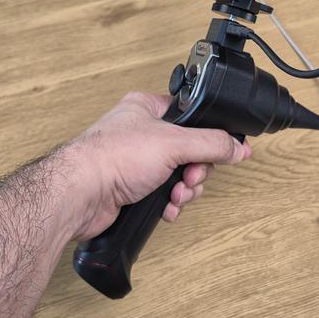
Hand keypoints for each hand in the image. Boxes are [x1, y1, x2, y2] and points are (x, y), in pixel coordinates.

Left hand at [62, 92, 251, 239]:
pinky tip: (166, 209)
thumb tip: (237, 147)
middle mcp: (141, 133)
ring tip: (176, 196)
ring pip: (179, 176)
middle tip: (190, 177)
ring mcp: (136, 163)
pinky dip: (170, 204)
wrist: (81, 195)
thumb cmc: (112, 157)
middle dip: (195, 171)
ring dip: (184, 190)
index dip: (208, 135)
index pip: (191, 116)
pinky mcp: (132, 189)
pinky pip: (164, 196)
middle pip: (189, 151)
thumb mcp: (174, 143)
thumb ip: (211, 144)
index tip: (223, 150)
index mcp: (147, 108)